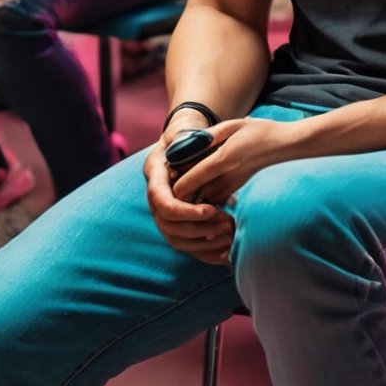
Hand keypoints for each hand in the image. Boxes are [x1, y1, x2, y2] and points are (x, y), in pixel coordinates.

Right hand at [144, 137, 234, 263]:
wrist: (184, 141)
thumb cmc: (189, 134)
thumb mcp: (188, 132)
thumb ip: (191, 139)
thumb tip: (204, 143)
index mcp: (154, 173)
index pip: (160, 201)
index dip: (184, 210)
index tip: (211, 209)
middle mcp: (155, 196)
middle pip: (167, 225)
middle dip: (198, 229)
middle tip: (227, 225)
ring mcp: (163, 212)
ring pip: (175, 239)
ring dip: (202, 243)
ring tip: (230, 237)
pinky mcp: (176, 223)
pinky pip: (185, 245)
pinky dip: (205, 252)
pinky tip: (226, 253)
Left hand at [172, 117, 299, 208]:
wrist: (283, 146)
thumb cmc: (257, 132)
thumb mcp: (232, 126)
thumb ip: (207, 137)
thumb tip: (184, 146)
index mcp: (222, 161)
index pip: (186, 183)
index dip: (171, 182)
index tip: (166, 171)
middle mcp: (224, 180)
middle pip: (189, 196)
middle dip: (177, 190)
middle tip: (170, 175)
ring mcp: (229, 189)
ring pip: (198, 200)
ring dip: (188, 193)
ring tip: (182, 175)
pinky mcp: (232, 192)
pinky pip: (209, 198)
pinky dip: (200, 194)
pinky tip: (199, 178)